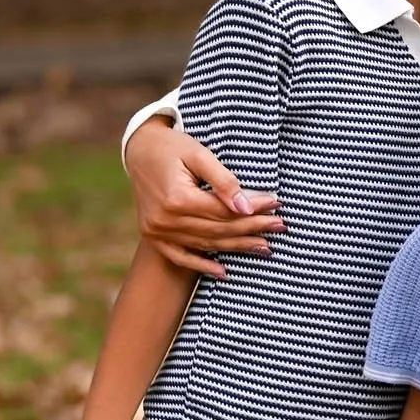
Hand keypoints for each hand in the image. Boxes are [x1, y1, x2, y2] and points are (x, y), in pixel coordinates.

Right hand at [127, 119, 284, 280]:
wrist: (139, 150)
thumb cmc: (172, 147)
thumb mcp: (199, 154)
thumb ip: (223, 181)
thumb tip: (245, 208)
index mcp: (177, 199)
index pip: (225, 211)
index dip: (253, 210)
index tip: (276, 206)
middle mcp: (165, 220)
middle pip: (219, 230)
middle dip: (252, 229)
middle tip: (280, 227)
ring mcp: (157, 231)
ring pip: (206, 244)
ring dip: (236, 247)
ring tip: (264, 246)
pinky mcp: (153, 236)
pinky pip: (180, 257)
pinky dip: (201, 266)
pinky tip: (223, 272)